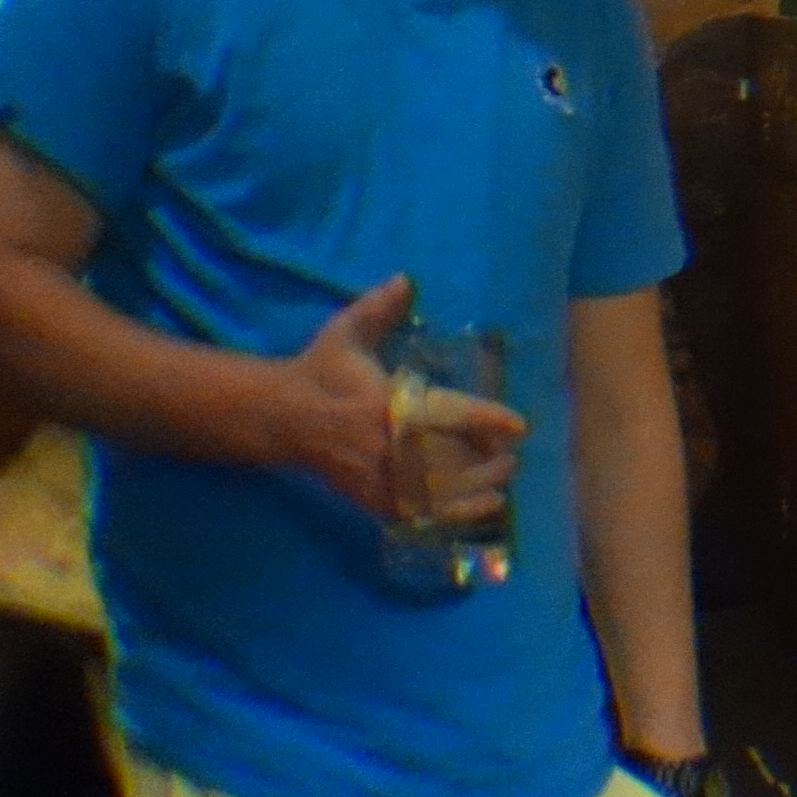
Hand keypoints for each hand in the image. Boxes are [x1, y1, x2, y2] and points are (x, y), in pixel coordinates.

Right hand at [269, 277, 524, 524]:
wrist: (277, 417)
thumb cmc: (319, 371)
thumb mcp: (345, 334)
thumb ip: (378, 308)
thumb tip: (406, 279)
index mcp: (383, 405)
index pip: (444, 414)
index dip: (485, 420)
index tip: (519, 424)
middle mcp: (381, 444)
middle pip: (445, 462)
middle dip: (484, 463)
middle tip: (513, 457)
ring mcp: (373, 475)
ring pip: (431, 494)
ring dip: (472, 493)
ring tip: (503, 484)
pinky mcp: (366, 497)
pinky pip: (412, 515)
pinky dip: (447, 517)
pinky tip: (478, 512)